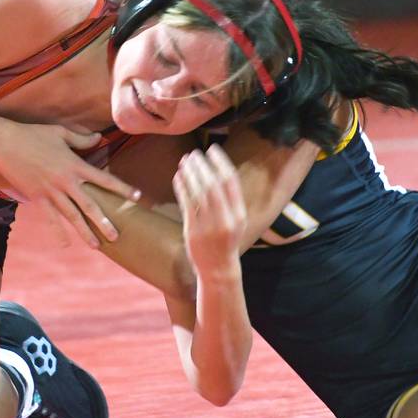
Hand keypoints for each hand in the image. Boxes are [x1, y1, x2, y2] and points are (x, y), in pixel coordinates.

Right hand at [0, 122, 140, 247]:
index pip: (104, 179)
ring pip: (72, 216)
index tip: (138, 196)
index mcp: (75, 164)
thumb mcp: (60, 132)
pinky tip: (65, 244)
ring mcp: (51, 192)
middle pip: (90, 205)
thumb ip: (81, 138)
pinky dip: (57, 232)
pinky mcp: (37, 198)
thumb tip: (99, 138)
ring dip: (85, 232)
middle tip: (117, 235)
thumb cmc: (32, 134)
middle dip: (104, 221)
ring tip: (96, 246)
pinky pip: (50, 218)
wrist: (5, 144)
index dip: (122, 188)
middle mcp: (66, 181)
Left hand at [172, 145, 245, 275]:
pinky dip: (181, 187)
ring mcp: (209, 225)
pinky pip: (185, 203)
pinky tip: (178, 176)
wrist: (218, 268)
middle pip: (212, 183)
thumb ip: (229, 200)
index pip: (230, 181)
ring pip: (198, 191)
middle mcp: (226, 218)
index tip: (212, 149)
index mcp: (239, 214)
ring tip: (185, 161)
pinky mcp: (193, 230)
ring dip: (190, 173)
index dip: (220, 161)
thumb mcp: (236, 221)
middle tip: (194, 153)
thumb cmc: (226, 241)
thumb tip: (217, 170)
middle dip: (202, 165)